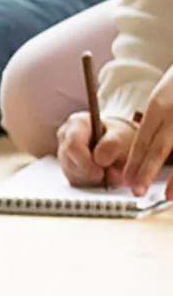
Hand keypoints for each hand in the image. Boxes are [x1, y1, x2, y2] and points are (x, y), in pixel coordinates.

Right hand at [56, 111, 134, 187]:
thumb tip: (99, 159)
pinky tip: (97, 176)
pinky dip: (86, 182)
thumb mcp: (122, 137)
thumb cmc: (120, 137)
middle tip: (104, 176)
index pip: (72, 144)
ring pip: (69, 171)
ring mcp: (63, 151)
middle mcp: (65, 135)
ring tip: (105, 174)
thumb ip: (112, 145)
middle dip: (87, 172)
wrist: (121, 146)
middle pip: (68, 160)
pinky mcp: (65, 165)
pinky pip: (72, 179)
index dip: (85, 161)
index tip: (101, 173)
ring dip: (88, 178)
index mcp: (77, 122)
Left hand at [118, 64, 172, 195]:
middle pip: (158, 147)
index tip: (129, 180)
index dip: (136, 161)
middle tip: (135, 191)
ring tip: (165, 197)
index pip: (143, 138)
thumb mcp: (164, 98)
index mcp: (159, 106)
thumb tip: (146, 149)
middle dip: (146, 171)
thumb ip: (157, 121)